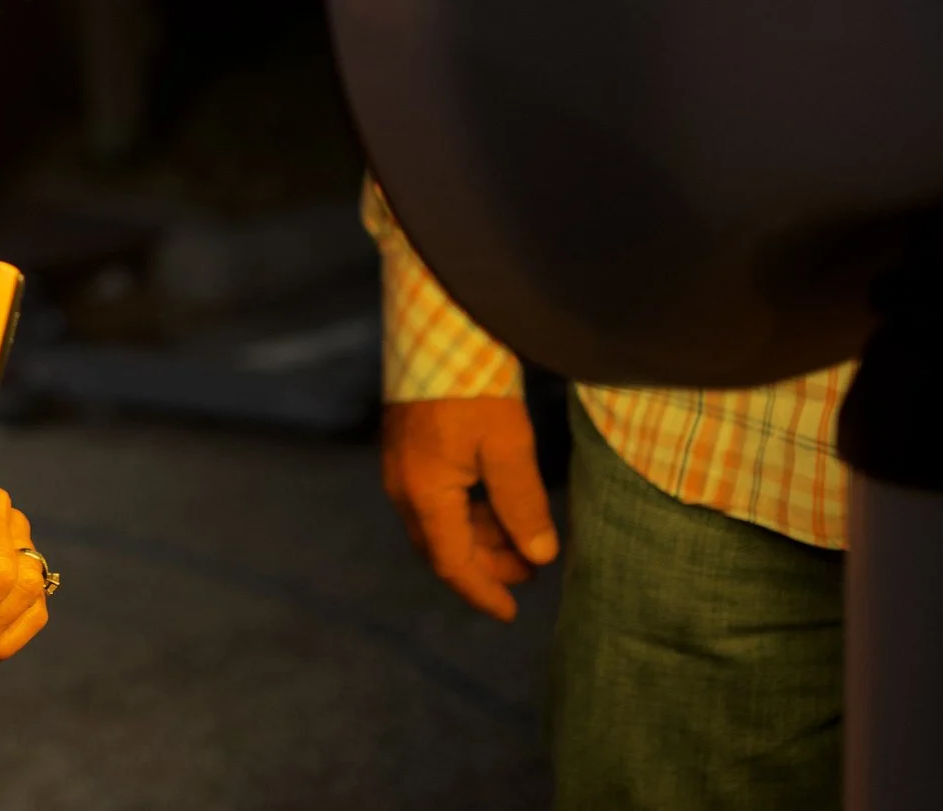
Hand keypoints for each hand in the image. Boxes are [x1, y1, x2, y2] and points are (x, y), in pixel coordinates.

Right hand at [381, 398, 558, 620]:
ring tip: (522, 538)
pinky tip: (499, 503)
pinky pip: (436, 499)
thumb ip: (522, 505)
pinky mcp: (408, 448)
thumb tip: (540, 556)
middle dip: (485, 566)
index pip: (452, 563)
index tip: (512, 614)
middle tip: (531, 571)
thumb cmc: (473, 386)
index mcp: (424, 494)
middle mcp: (403, 487)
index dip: (483, 592)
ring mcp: (401, 467)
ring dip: (479, 538)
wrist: (439, 328)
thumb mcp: (508, 447)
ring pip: (439, 523)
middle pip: (441, 547)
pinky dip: (468, 513)